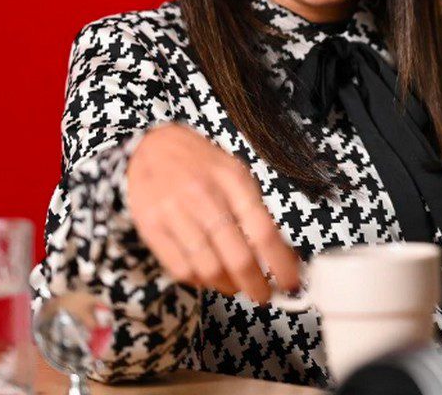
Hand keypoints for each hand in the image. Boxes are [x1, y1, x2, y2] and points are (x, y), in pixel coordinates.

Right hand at [124, 122, 301, 302]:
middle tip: (263, 295)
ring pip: (209, 268)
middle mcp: (205, 197)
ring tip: (237, 287)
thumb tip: (283, 253)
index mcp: (233, 181)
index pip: (264, 232)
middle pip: (237, 256)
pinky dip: (199, 281)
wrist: (150, 146)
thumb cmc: (201, 164)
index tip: (291, 283)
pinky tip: (208, 278)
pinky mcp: (151, 228)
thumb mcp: (235, 175)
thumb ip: (257, 211)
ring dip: (228, 286)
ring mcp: (175, 213)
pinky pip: (180, 269)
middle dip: (255, 285)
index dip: (280, 264)